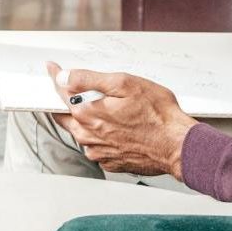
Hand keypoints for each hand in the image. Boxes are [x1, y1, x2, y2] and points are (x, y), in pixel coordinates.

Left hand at [46, 62, 195, 179]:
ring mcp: (99, 152)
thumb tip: (63, 77)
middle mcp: (88, 137)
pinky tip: (117, 127)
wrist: (179, 146)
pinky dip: (101, 135)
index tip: (52, 68)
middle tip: (73, 89)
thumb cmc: (158, 114)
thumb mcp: (124, 84)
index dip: (56, 78)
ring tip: (104, 108)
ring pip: (81, 132)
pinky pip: (98, 146)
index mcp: (87, 115)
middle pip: (66, 116)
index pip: (61, 93)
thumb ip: (88, 80)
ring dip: (85, 120)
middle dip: (67, 101)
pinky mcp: (111, 162)